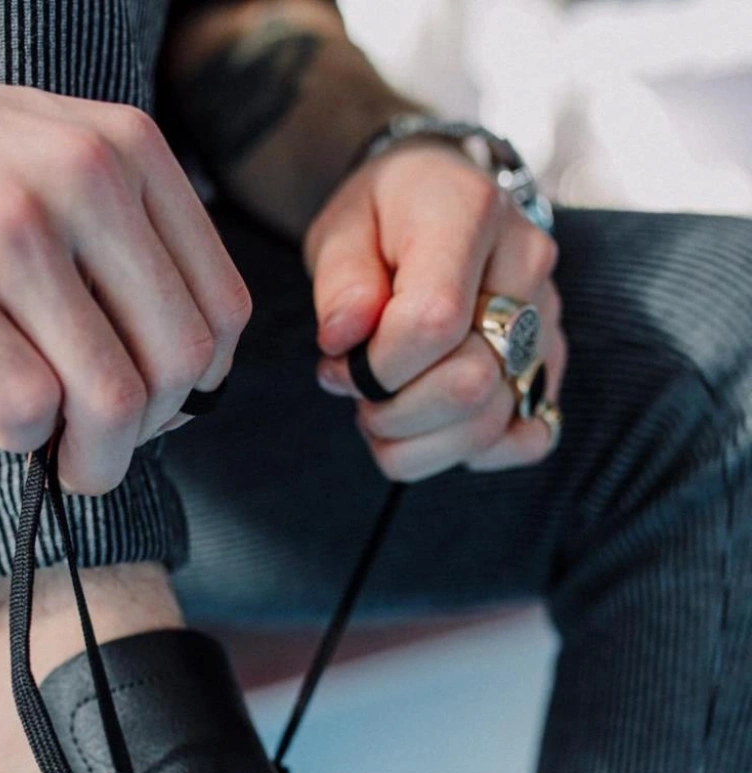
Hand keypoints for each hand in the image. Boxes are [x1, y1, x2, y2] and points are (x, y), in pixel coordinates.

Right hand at [0, 7, 251, 492]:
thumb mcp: (53, 156)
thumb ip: (125, 238)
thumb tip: (185, 376)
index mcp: (126, 149)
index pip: (222, 309)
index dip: (198, 387)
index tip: (153, 408)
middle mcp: (79, 178)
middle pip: (178, 364)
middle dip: (148, 436)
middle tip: (99, 451)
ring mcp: (4, 228)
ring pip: (111, 398)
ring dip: (91, 459)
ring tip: (54, 452)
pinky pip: (27, 408)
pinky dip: (21, 440)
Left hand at [302, 140, 565, 479]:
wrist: (436, 201)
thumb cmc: (384, 219)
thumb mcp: (341, 230)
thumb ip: (340, 282)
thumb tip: (344, 338)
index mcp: (471, 214)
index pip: (434, 323)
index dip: (377, 366)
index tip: (339, 362)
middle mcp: (526, 266)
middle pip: (470, 385)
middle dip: (394, 411)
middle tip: (359, 390)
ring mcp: (547, 320)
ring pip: (493, 425)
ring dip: (420, 440)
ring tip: (387, 408)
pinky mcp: (552, 364)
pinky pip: (530, 440)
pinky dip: (471, 452)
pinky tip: (432, 427)